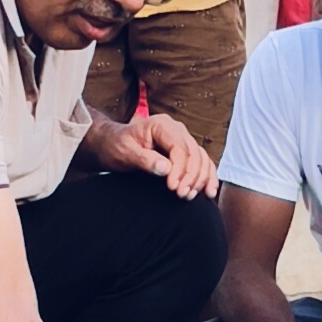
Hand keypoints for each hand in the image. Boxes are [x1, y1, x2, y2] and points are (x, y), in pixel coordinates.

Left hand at [99, 106, 218, 199]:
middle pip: (194, 153)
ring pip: (202, 159)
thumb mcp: (125, 153)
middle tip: (181, 195)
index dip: (180, 169)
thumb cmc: (116, 147)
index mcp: (162, 125)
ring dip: (200, 179)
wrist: (111, 144)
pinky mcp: (185, 152)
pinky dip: (207, 177)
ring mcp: (183, 140)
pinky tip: (209, 192)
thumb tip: (166, 169)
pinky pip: (202, 163)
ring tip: (189, 196)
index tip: (172, 188)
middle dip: (191, 177)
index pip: (180, 148)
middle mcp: (176, 130)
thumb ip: (145, 160)